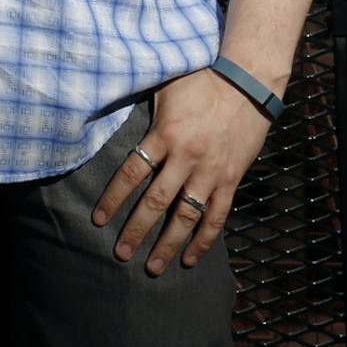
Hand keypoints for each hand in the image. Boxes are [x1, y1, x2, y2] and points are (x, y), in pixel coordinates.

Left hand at [91, 67, 270, 274]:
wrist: (248, 81)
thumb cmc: (201, 79)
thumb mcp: (164, 87)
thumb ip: (142, 107)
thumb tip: (107, 105)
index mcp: (164, 135)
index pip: (131, 173)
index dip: (113, 199)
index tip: (99, 219)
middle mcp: (186, 158)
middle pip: (155, 202)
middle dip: (136, 230)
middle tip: (120, 253)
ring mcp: (210, 172)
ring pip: (186, 216)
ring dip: (168, 243)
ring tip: (153, 267)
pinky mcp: (231, 179)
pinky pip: (217, 215)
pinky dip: (204, 239)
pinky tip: (191, 258)